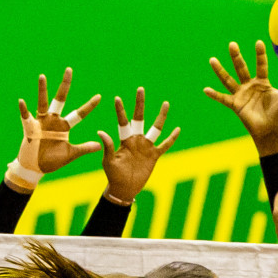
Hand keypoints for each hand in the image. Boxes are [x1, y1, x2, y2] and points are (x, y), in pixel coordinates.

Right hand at [8, 68, 102, 190]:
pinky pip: (26, 117)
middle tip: (69, 70)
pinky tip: (22, 101)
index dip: (88, 106)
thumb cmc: (52, 161)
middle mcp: (53, 120)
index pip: (79, 114)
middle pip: (61, 99)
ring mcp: (41, 122)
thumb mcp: (70, 154)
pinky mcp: (30, 128)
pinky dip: (24, 110)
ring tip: (43, 76)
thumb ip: (84, 148)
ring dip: (42, 90)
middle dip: (65, 85)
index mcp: (64, 127)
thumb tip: (100, 146)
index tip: (99, 97)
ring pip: (43, 103)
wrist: (36, 168)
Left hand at [97, 88, 178, 204]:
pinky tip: (178, 129)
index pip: (122, 121)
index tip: (117, 98)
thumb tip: (100, 131)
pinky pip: (165, 145)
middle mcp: (136, 140)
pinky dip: (171, 138)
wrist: (124, 188)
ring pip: (156, 128)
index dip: (120, 110)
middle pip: (139, 118)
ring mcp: (146, 147)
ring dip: (161, 116)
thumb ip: (107, 146)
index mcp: (124, 140)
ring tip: (165, 103)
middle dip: (140, 104)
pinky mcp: (154, 156)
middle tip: (140, 89)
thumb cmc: (113, 175)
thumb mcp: (109, 161)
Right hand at [204, 40, 277, 156]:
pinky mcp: (236, 105)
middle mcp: (250, 86)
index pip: (261, 65)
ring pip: (229, 80)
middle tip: (232, 44)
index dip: (260, 54)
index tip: (258, 42)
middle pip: (241, 68)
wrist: (272, 132)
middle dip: (237, 56)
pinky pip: (223, 99)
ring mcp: (242, 95)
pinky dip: (215, 95)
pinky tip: (205, 90)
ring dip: (220, 71)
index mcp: (262, 83)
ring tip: (212, 60)